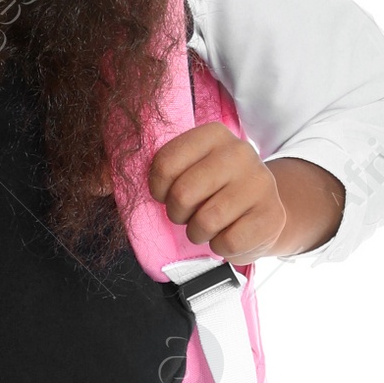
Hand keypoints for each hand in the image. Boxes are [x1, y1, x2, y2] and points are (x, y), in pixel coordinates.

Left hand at [149, 125, 343, 260]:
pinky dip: (220, 247)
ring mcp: (260, 183)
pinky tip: (229, 234)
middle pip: (183, 193)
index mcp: (215, 135)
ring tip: (207, 226)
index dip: (158, 188)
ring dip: (198, 233)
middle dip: (178, 213)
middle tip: (187, 214)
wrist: (263, 211)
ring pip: (206, 221)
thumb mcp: (192, 170)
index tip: (165, 194)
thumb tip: (112, 184)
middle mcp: (241, 152)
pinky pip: (227, 242)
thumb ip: (163, 171)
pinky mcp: (272, 216)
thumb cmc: (216, 192)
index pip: (166, 163)